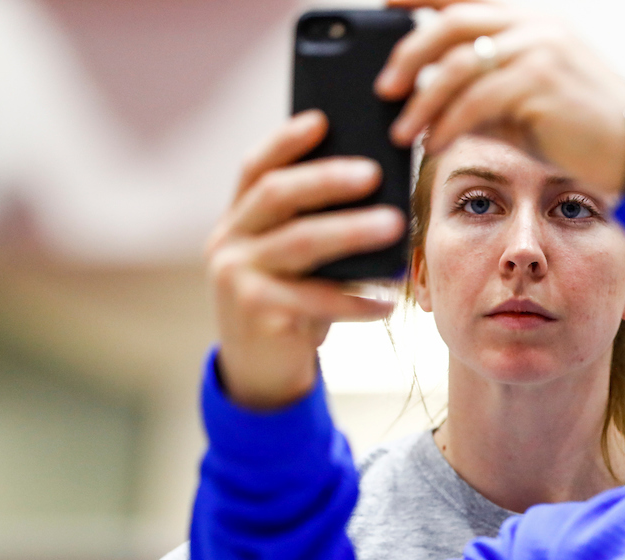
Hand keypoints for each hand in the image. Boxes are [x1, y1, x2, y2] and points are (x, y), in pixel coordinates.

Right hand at [206, 111, 403, 409]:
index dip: (286, 142)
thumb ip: (312, 231)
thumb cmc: (290, 308)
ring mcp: (236, 277)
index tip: (323, 120)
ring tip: (395, 226)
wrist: (260, 375)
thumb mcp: (293, 266)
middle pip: (278, 195)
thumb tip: (374, 193)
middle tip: (374, 173)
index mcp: (237, 222)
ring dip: (352, 231)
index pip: (255, 169)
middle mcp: (228, 243)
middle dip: (328, 179)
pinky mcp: (256, 312)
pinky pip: (317, 299)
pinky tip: (389, 301)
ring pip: (300, 242)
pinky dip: (357, 299)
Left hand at [377, 0, 624, 194]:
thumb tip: (434, 107)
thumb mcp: (528, 105)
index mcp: (534, 21)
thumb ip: (485, 97)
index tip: (385, 6)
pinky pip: (477, 100)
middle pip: (452, 23)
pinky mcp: (541, 82)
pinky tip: (436, 143)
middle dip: (409, 55)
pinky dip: (449, 123)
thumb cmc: (587, 132)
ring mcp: (540, 50)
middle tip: (385, 88)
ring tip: (403, 131)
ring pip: (458, 65)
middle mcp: (536, 25)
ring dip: (423, 102)